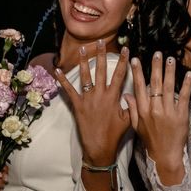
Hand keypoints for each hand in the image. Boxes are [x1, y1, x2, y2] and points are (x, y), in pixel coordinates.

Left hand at [55, 40, 130, 165]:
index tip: (126, 49)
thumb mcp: (128, 120)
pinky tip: (57, 70)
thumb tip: (133, 93)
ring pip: (85, 76)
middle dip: (101, 54)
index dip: (124, 61)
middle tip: (100, 41)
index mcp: (114, 97)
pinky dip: (62, 81)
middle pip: (101, 70)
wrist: (100, 148)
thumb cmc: (115, 135)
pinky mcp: (77, 106)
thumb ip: (131, 104)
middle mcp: (100, 94)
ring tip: (82, 48)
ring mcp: (88, 99)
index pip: (120, 74)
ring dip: (83, 61)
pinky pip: (68, 91)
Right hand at [125, 52, 190, 184]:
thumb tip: (126, 95)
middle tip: (157, 53)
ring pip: (169, 87)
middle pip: (155, 83)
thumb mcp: (136, 125)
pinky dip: (186, 85)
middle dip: (155, 67)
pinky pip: (184, 97)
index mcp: (142, 110)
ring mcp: (168, 112)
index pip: (139, 87)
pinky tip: (188, 74)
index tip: (135, 59)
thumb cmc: (150, 141)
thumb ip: (131, 109)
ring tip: (170, 59)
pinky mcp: (181, 116)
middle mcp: (154, 109)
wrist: (164, 156)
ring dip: (170, 71)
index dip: (137, 72)